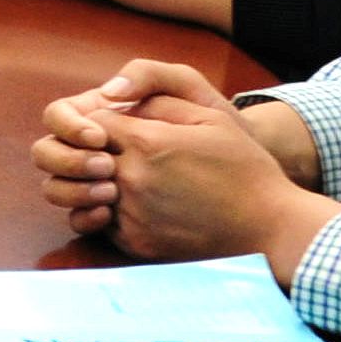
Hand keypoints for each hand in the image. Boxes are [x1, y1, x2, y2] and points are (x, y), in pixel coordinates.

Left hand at [28, 64, 340, 276]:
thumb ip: (157, 98)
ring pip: (76, 194)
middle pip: (68, 159)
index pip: (87, 122)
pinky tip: (129, 206)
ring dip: (84, 185)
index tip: (108, 127)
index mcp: (145, 143)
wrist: (271, 225)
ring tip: (108, 182)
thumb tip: (114, 97)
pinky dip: (106, 215)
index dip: (91, 121)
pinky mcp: (137, 244)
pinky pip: (100, 225)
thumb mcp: (210, 115)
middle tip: (97, 155)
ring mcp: (132, 215)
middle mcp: (131, 179)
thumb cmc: (244, 166)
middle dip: (74, 153)